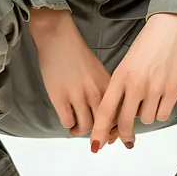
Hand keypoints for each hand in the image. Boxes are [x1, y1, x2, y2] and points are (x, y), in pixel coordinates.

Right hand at [29, 7, 129, 145]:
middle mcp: (95, 91)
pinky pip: (68, 122)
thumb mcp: (98, 70)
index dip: (116, 129)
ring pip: (86, 127)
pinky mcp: (60, 97)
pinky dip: (69, 125)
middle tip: (95, 139)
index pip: (119, 114)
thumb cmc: (77, 52)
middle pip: (104, 124)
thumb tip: (105, 114)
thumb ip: (103, 91)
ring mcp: (77, 95)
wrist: (58, 36)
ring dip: (81, 132)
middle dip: (101, 136)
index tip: (112, 136)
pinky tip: (68, 119)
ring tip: (76, 128)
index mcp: (107, 84)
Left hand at [89, 11, 176, 151]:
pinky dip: (161, 110)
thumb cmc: (147, 45)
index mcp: (121, 76)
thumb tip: (118, 116)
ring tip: (149, 96)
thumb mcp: (127, 64)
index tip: (96, 146)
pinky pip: (163, 115)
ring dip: (146, 114)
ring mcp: (155, 88)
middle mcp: (136, 84)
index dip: (99, 131)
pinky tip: (161, 95)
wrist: (171, 28)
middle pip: (125, 122)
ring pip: (146, 120)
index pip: (106, 110)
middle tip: (126, 139)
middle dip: (124, 134)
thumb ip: (121, 89)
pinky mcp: (173, 90)